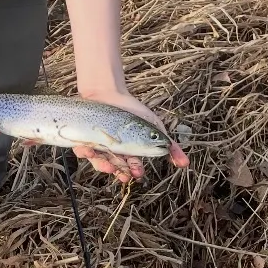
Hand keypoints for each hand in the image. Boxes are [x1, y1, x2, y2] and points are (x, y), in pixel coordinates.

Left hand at [74, 88, 188, 183]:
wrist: (109, 93)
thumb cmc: (133, 111)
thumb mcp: (154, 128)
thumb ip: (170, 146)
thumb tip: (184, 164)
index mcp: (129, 153)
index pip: (132, 166)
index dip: (135, 171)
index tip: (137, 173)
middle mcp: (114, 154)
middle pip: (116, 167)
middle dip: (120, 172)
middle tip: (124, 174)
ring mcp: (98, 148)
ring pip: (99, 162)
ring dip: (103, 166)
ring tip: (107, 166)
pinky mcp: (84, 140)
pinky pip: (83, 150)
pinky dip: (85, 151)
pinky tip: (88, 149)